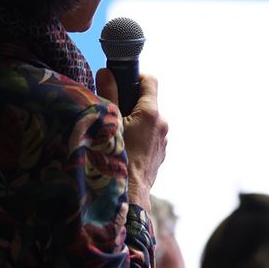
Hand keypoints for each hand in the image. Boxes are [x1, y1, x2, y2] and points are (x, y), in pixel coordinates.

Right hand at [97, 69, 167, 209]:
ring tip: (115, 133)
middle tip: (111, 110)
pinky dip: (138, 135)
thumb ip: (108, 95)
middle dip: (129, 102)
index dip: (134, 76)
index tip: (119, 81)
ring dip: (133, 120)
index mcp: (150, 113)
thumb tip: (105, 72)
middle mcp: (161, 124)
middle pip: (146, 102)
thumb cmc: (116, 158)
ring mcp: (163, 140)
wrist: (128, 195)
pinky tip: (123, 147)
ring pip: (147, 120)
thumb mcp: (108, 123)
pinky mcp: (160, 153)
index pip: (149, 81)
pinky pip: (149, 135)